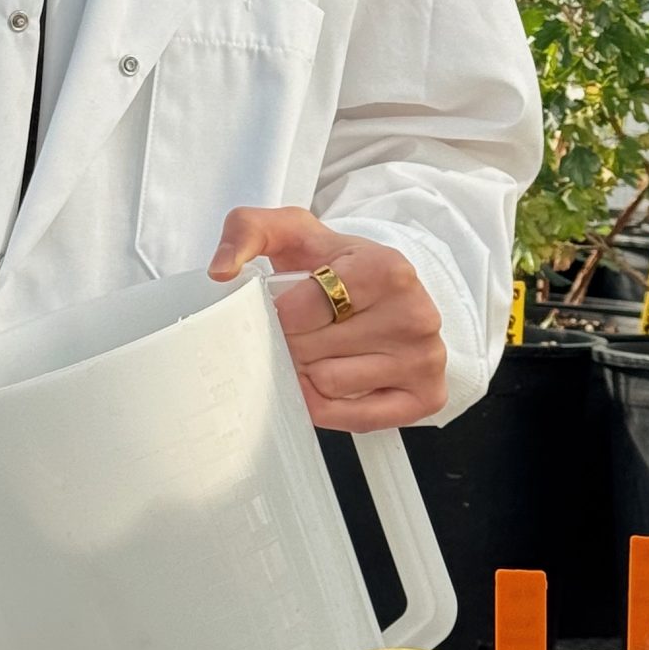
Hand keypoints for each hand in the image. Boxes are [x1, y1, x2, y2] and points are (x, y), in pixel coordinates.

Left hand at [209, 205, 445, 432]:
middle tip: (297, 331)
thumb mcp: (293, 230)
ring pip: (329, 385)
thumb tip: (222, 270)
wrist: (386, 287)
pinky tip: (327, 381)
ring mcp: (425, 357)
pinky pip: (357, 419)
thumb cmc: (338, 262)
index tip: (282, 308)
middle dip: (290, 343)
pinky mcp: (426, 395)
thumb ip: (247, 230)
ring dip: (308, 372)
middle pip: (311, 350)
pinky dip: (330, 405)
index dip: (277, 314)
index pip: (300, 312)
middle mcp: (415, 314)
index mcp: (386, 269)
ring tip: (317, 349)